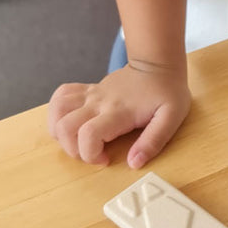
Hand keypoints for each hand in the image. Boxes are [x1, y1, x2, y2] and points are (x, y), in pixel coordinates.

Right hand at [48, 62, 191, 168]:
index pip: (88, 135)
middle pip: (65, 127)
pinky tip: (71, 122)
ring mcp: (91, 94)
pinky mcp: (88, 90)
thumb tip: (133, 163)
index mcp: (119, 112)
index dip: (90, 155)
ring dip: (59, 132)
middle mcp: (99, 102)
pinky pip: (60, 96)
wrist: (158, 65)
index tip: (105, 159)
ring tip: (79, 140)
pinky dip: (57, 113)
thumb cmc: (167, 92)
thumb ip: (153, 141)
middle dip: (72, 150)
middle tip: (93, 153)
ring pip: (56, 111)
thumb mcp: (171, 118)